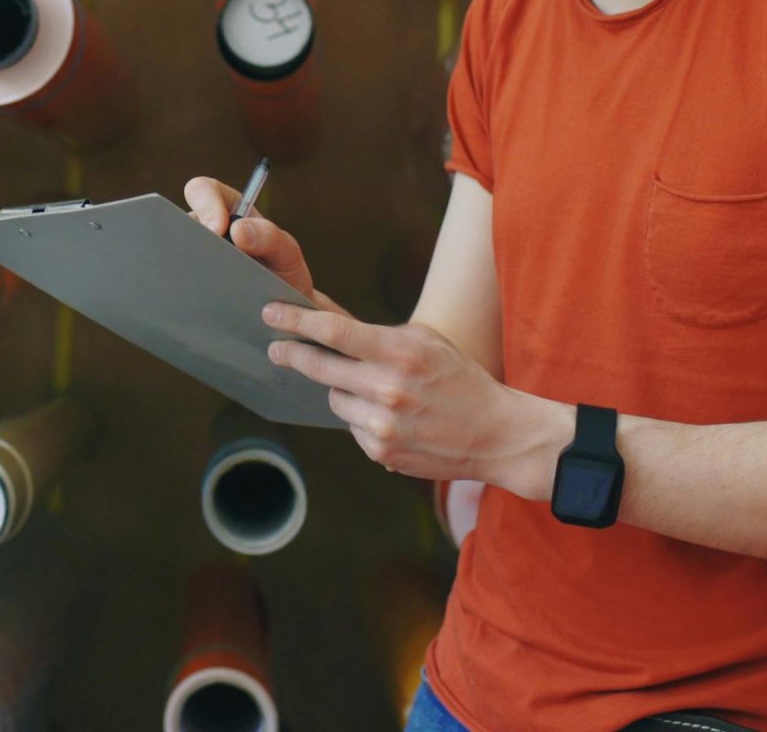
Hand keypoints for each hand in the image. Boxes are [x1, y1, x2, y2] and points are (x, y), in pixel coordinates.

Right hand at [184, 175, 322, 301]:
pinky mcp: (186, 286)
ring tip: (206, 283)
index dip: (206, 203)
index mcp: (228, 212)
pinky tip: (199, 299)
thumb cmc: (283, 276)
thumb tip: (238, 230)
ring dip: (186, 264)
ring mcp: (193, 259)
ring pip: (174, 253)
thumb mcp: (286, 254)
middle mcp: (205, 233)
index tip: (218, 228)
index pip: (205, 190)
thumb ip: (270, 236)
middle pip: (179, 220)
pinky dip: (182, 288)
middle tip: (206, 257)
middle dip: (188, 234)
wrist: (284, 317)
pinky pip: (175, 282)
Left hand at [262, 301, 567, 496]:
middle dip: (292, 354)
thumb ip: (374, 332)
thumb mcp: (423, 341)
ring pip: (335, 397)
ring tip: (372, 388)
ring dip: (341, 389)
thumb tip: (321, 314)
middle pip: (319, 367)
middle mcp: (387, 388)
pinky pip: (351, 426)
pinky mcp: (381, 452)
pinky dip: (361, 417)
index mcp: (399, 352)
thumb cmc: (458, 378)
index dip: (295, 321)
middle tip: (276, 348)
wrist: (497, 433)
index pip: (333, 331)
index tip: (269, 313)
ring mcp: (383, 424)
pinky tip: (390, 416)